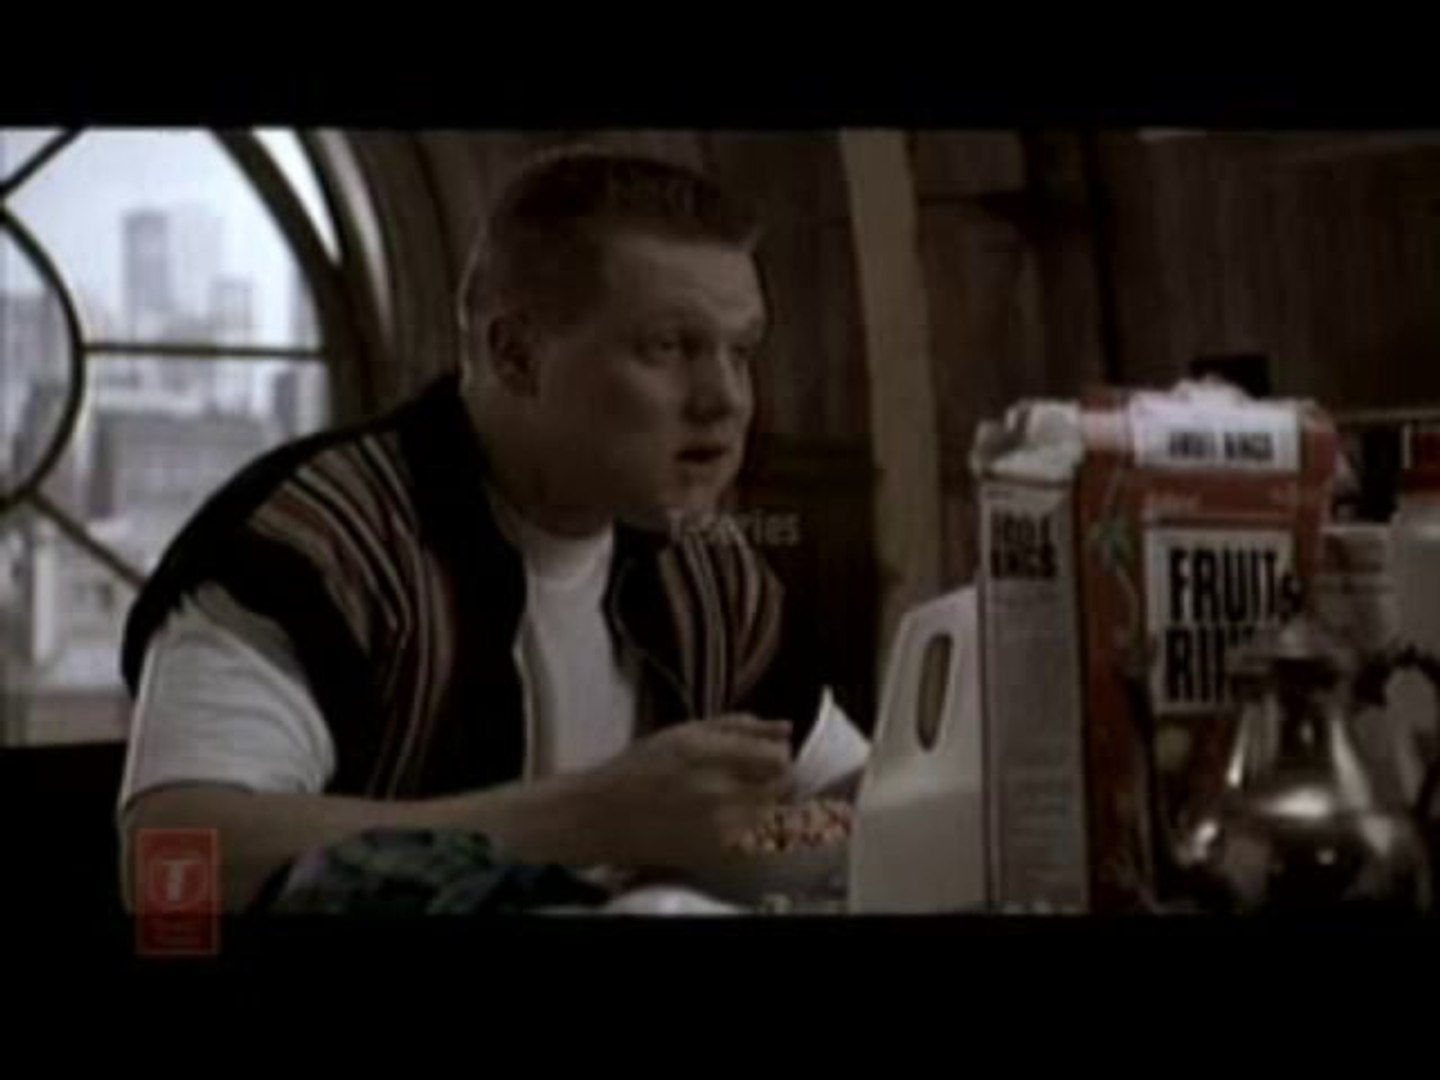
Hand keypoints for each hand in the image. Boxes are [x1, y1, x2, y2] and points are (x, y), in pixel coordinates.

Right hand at [577, 714, 793, 869]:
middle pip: (783, 784)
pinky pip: (755, 835)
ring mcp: (721, 826)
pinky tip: (721, 816)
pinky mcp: (717, 852)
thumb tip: (785, 727)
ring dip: (762, 801)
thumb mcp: (685, 732)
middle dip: (773, 776)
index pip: (779, 757)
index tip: (764, 753)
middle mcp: (720, 791)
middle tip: (750, 774)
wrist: (604, 817)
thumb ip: (738, 726)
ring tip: (731, 795)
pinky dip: (747, 825)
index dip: (777, 753)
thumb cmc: (641, 767)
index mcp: (710, 753)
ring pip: (772, 811)